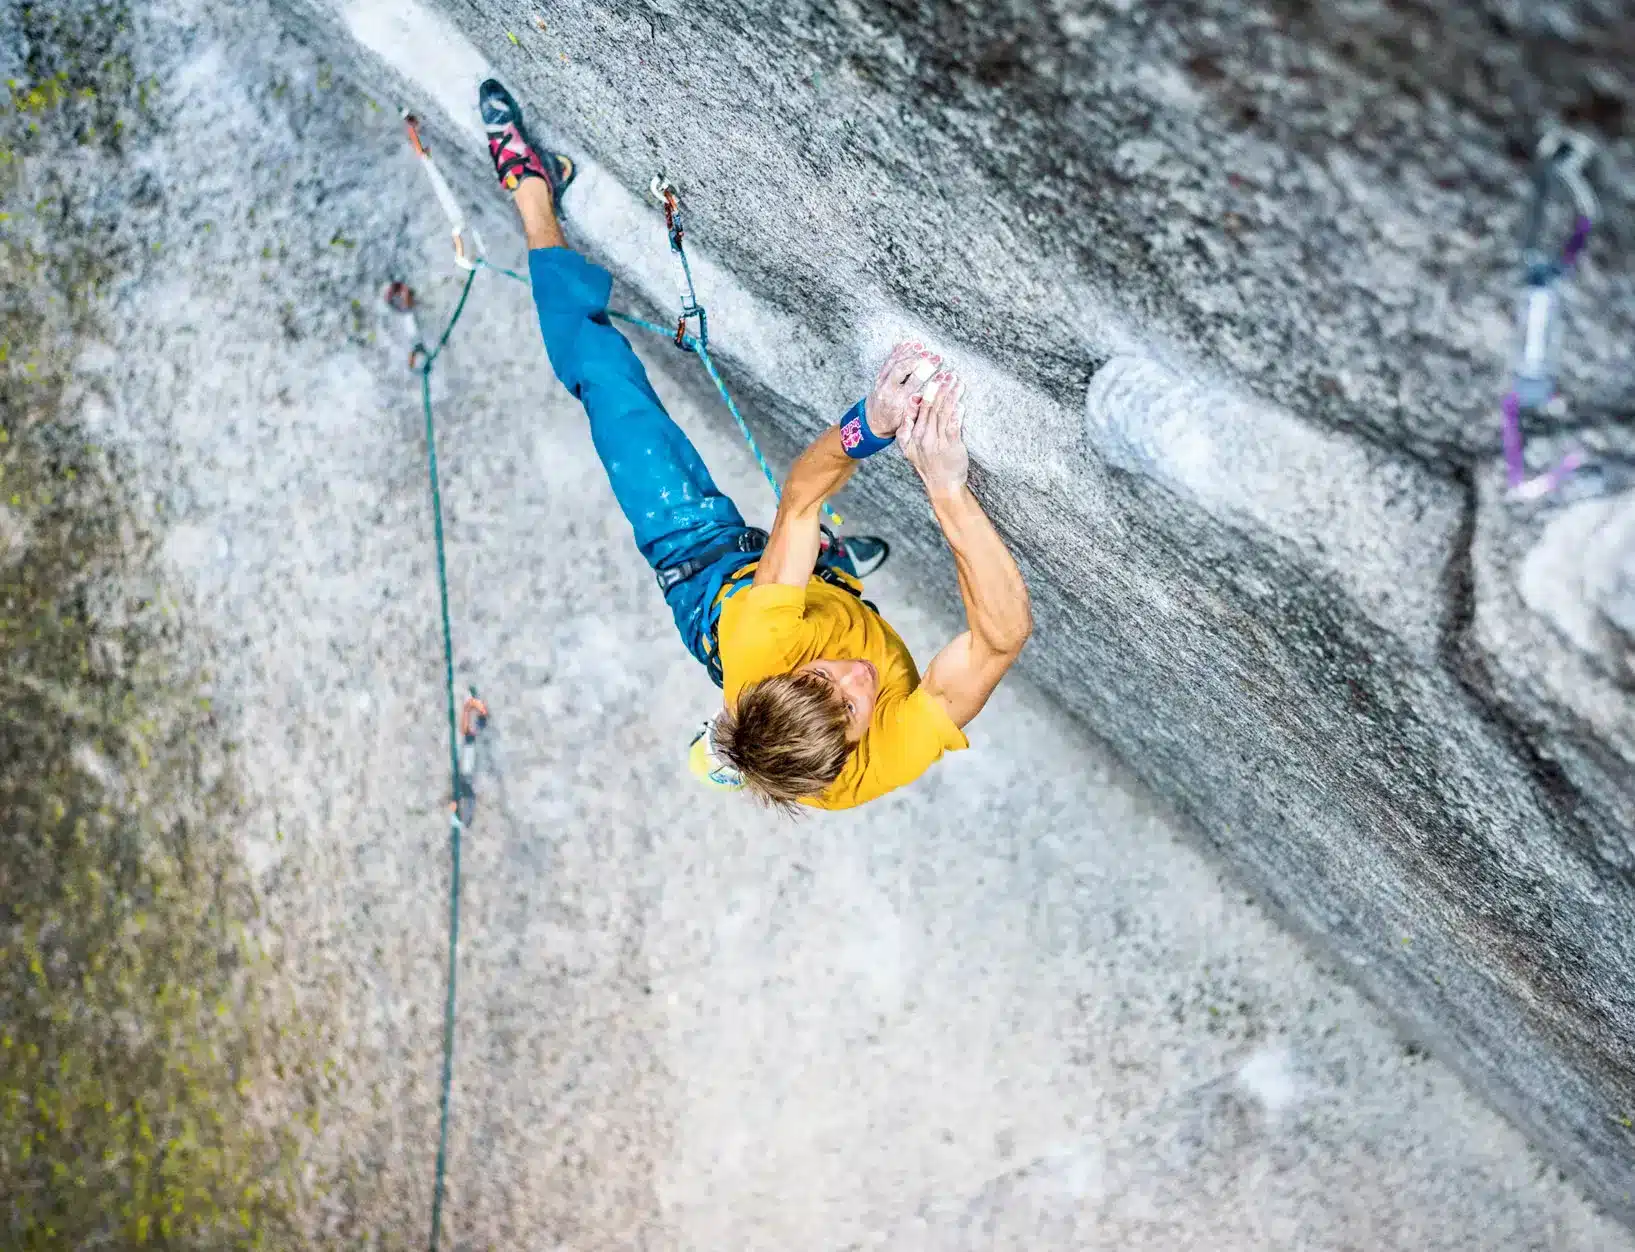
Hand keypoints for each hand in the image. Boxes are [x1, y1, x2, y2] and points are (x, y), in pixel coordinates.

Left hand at [864, 341, 939, 437]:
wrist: (872, 423)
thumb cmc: (893, 423)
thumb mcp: (907, 422)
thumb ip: (916, 409)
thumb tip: (927, 395)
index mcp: (897, 402)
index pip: (913, 382)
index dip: (926, 370)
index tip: (937, 363)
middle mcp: (887, 390)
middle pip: (902, 368)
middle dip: (918, 359)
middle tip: (932, 354)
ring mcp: (881, 382)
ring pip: (894, 362)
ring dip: (908, 352)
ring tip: (922, 346)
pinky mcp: (879, 377)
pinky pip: (888, 361)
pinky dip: (898, 351)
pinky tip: (908, 343)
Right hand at [899, 369, 968, 494]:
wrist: (942, 485)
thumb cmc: (928, 465)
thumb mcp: (908, 449)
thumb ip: (906, 428)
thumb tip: (910, 406)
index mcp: (912, 435)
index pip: (920, 408)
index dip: (928, 391)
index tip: (934, 377)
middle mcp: (923, 436)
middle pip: (932, 407)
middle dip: (940, 388)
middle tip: (948, 373)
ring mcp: (937, 441)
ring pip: (943, 413)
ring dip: (951, 395)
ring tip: (957, 381)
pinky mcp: (951, 446)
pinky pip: (953, 425)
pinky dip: (957, 413)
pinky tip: (961, 402)